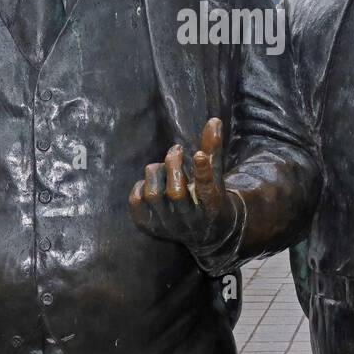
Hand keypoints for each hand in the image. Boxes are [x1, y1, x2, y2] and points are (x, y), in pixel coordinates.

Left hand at [129, 118, 240, 269]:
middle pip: (175, 193)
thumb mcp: (217, 175)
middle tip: (177, 151)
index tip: (199, 154)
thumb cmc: (210, 197)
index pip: (206, 191)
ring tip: (162, 167)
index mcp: (210, 208)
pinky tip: (150, 181)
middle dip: (173, 165)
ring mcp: (168, 226)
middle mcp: (189, 221)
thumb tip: (214, 120)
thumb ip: (214, 149)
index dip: (202, 173)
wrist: (206, 233)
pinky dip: (140, 186)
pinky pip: (137, 203)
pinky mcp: (151, 227)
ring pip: (154, 195)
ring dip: (156, 172)